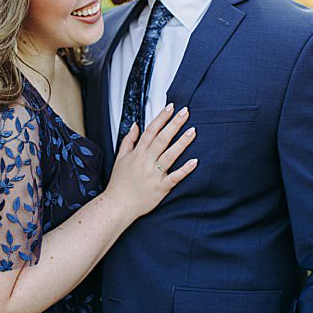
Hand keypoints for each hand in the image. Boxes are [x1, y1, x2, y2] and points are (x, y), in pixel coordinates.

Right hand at [106, 103, 198, 218]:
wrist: (117, 205)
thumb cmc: (119, 183)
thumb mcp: (120, 159)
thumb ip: (128, 141)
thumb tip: (135, 126)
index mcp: (137, 154)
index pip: (150, 131)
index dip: (161, 118)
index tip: (170, 107)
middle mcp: (146, 161)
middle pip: (162, 139)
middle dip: (174, 124)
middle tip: (185, 112)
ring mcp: (154, 174)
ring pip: (170, 155)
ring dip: (182, 142)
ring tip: (193, 130)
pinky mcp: (161, 187)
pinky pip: (174, 177)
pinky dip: (184, 170)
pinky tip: (195, 161)